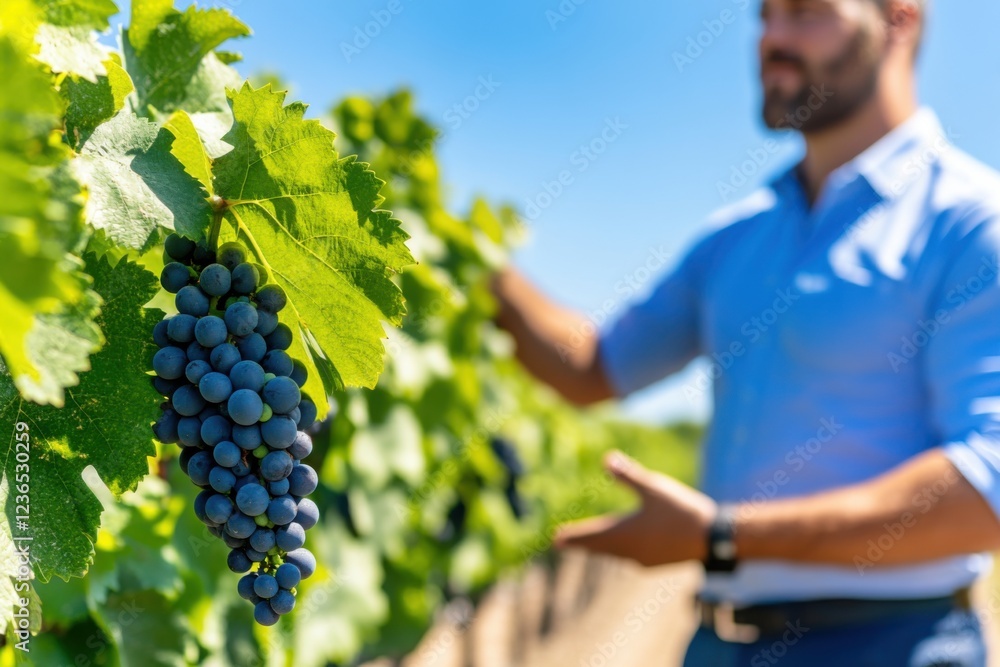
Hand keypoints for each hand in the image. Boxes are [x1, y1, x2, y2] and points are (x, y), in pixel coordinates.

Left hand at [554, 451, 717, 566]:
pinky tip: (623, 550)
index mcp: (625, 533)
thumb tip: (606, 458)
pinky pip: (630, 558)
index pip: (592, 535)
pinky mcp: (658, 562)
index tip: (555, 538)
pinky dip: (619, 551)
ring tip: (588, 545)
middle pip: (600, 547)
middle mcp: (631, 551)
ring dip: (600, 548)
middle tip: (561, 543)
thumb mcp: (654, 487)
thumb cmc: (681, 509)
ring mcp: (645, 560)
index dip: (574, 535)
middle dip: (581, 543)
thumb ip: (628, 475)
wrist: (714, 537)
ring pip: (615, 554)